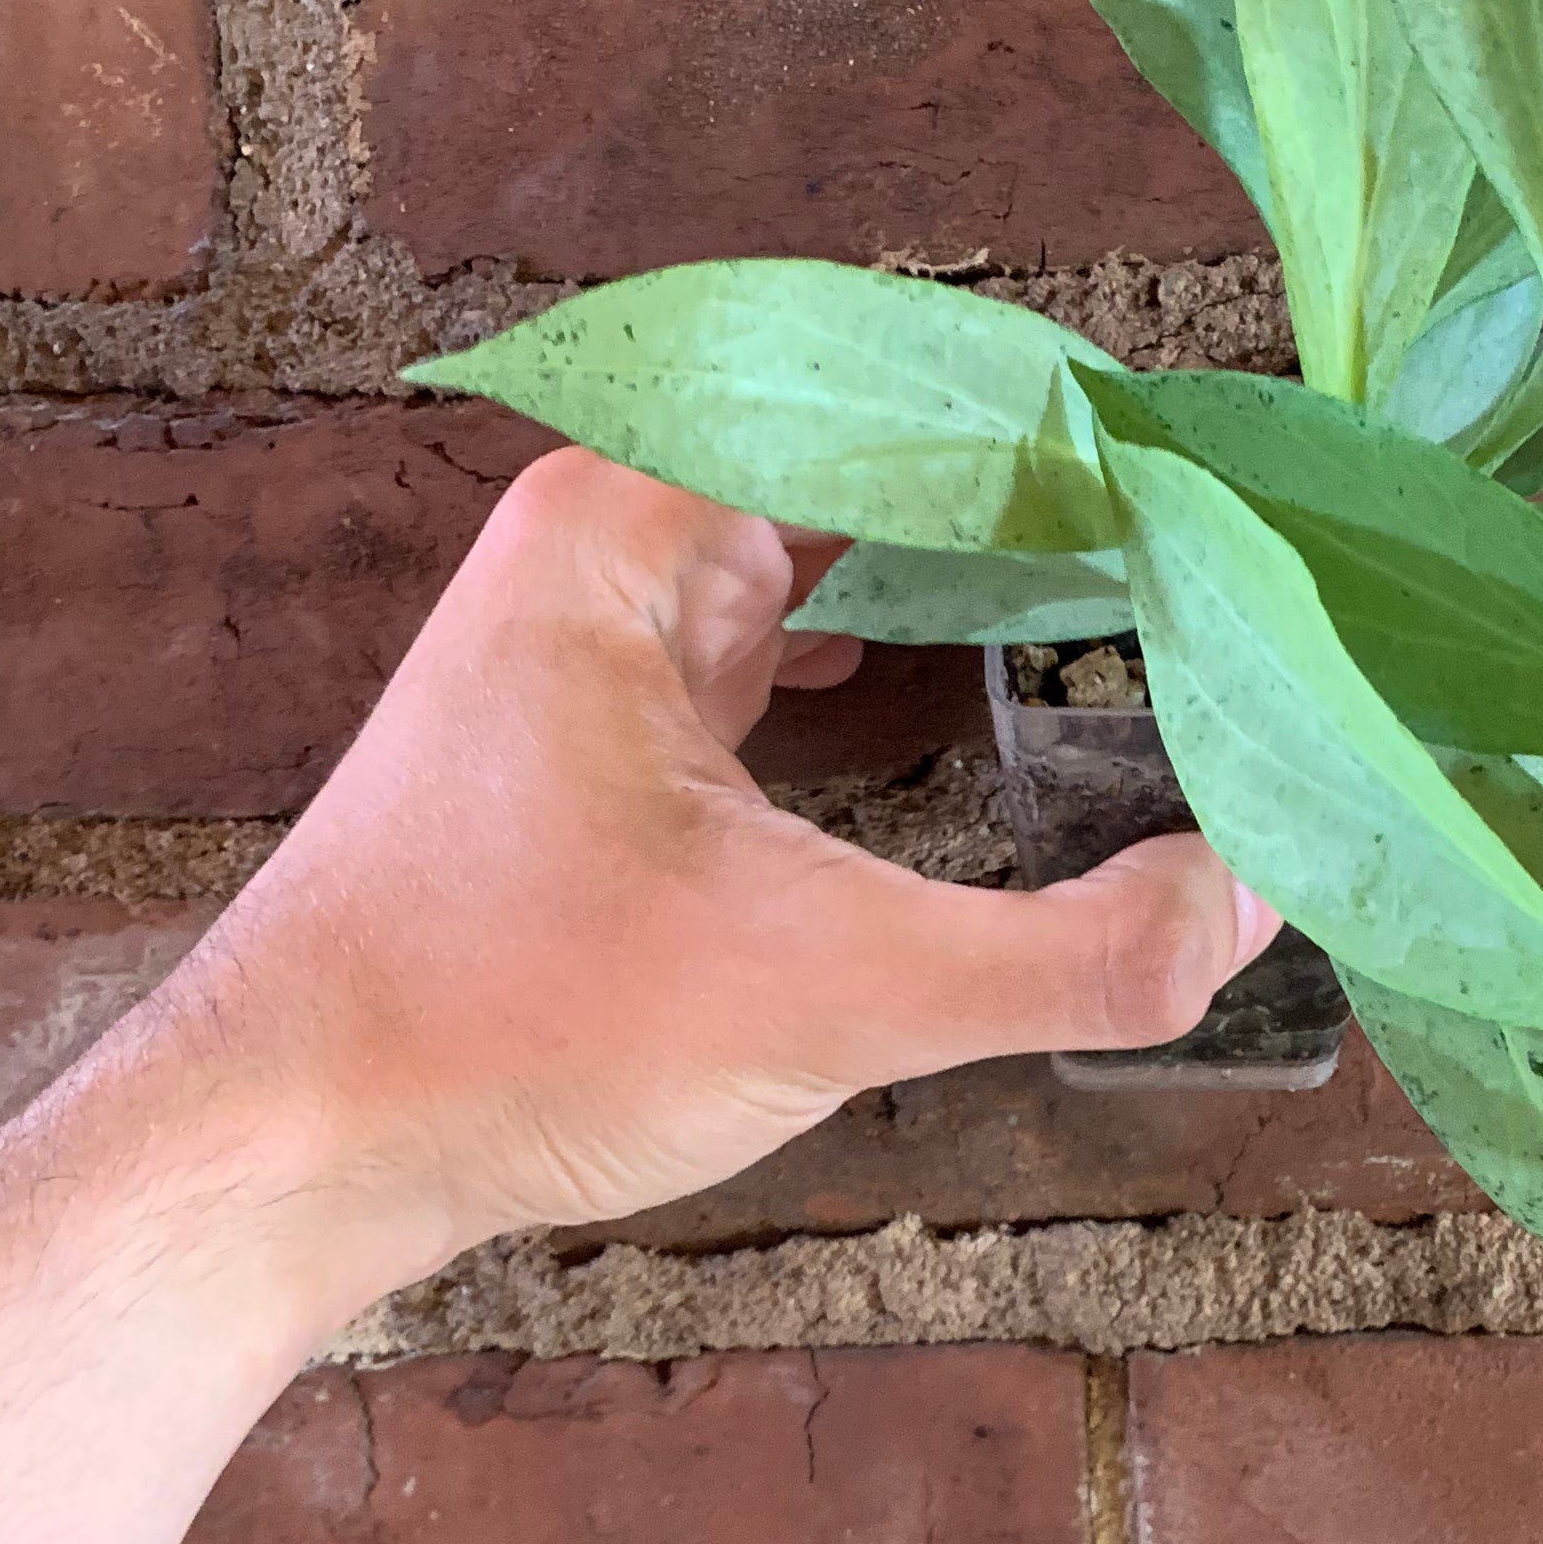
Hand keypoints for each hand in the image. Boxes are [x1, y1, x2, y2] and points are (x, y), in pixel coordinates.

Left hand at [151, 448, 1280, 1277]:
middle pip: (879, 458)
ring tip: (1148, 599)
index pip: (911, 402)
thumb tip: (1252, 896)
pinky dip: (896, 641)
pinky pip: (784, 627)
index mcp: (640, 521)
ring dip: (976, 567)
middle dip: (1050, 502)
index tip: (1226, 483)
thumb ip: (1068, 955)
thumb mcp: (829, 994)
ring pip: (831, 544)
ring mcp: (600, 631)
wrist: (290, 1141)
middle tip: (1225, 554)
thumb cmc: (502, 1030)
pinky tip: (995, 685)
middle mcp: (613, 539)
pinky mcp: (604, 728)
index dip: (1081, 435)